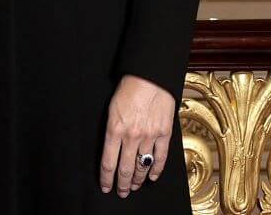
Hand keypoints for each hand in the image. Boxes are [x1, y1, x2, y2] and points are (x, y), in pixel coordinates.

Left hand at [100, 75, 175, 196]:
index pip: (108, 162)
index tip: (105, 187)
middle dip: (122, 184)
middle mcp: (131, 136)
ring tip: (134, 187)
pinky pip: (160, 158)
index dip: (106, 178)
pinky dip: (155, 170)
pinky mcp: (164, 134)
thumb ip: (111, 129)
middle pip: (125, 169)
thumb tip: (110, 148)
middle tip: (121, 192)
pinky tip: (151, 177)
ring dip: (138, 180)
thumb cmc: (128, 89)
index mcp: (114, 129)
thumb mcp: (111, 108)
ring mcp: (149, 136)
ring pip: (142, 166)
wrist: (150, 78)